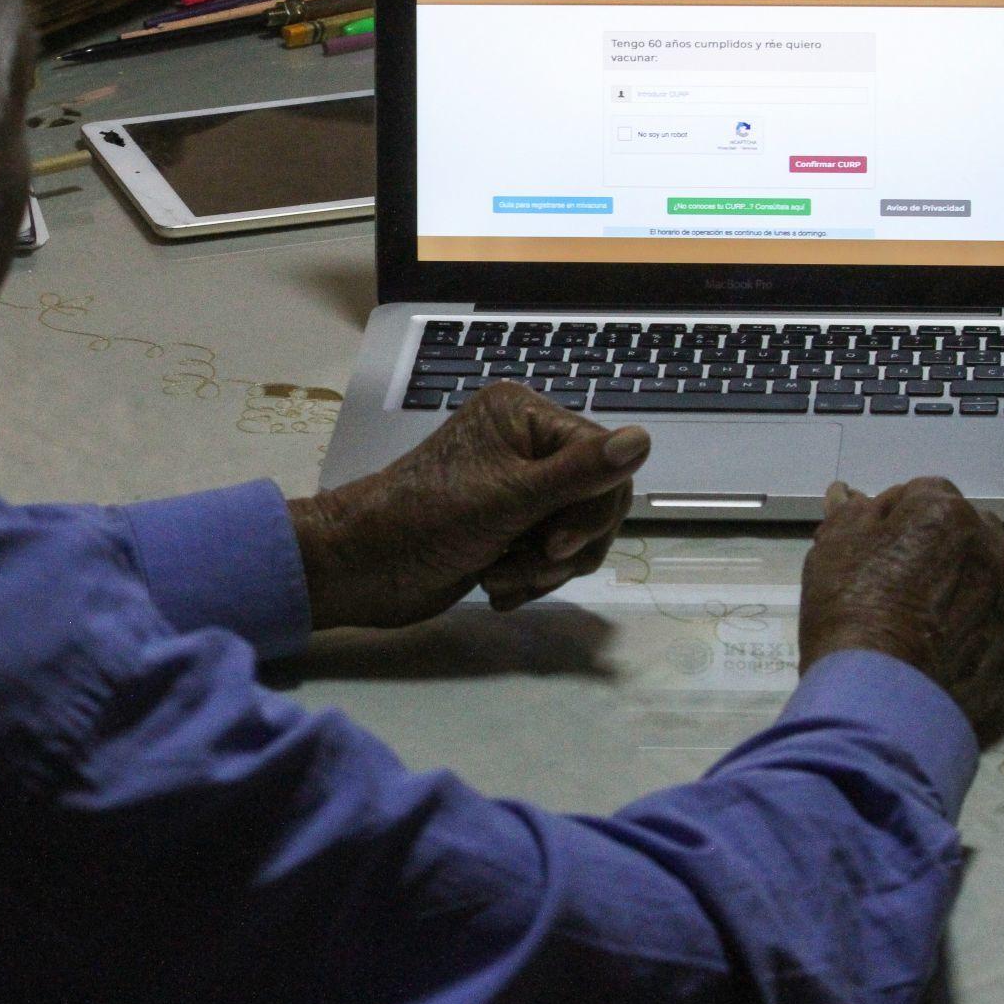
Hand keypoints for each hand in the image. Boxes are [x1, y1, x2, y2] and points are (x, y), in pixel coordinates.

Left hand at [287, 382, 650, 630]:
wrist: (361, 570)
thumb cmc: (425, 522)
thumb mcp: (509, 499)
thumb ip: (579, 475)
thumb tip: (642, 440)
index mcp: (522, 416)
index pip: (602, 459)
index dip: (592, 508)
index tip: (556, 544)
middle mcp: (524, 444)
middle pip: (596, 500)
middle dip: (566, 545)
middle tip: (528, 561)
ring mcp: (516, 488)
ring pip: (576, 535)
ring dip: (543, 568)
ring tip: (501, 576)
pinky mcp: (506, 528)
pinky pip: (550, 557)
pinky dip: (528, 579)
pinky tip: (493, 587)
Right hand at [800, 477, 1003, 747]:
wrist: (878, 692)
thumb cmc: (850, 606)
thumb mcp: (833, 545)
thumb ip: (850, 511)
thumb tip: (848, 493)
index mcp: (946, 513)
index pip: (921, 493)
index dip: (891, 516)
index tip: (868, 544)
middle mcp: (992, 550)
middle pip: (967, 530)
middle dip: (937, 543)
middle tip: (895, 576)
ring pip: (988, 578)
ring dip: (961, 585)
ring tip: (918, 617)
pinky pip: (996, 626)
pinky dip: (974, 631)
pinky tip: (938, 649)